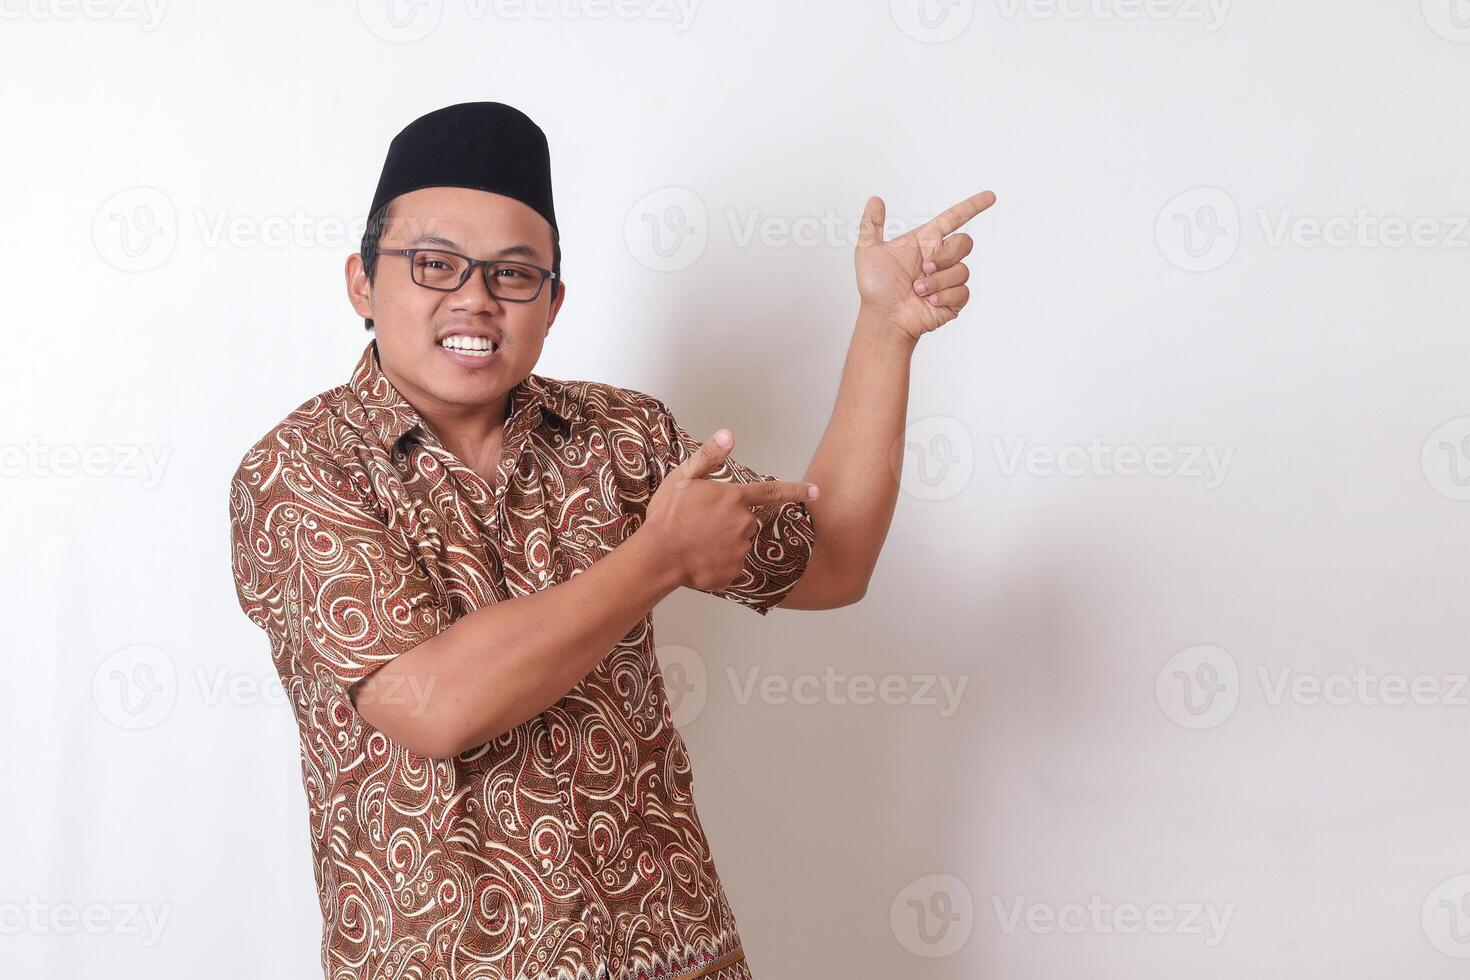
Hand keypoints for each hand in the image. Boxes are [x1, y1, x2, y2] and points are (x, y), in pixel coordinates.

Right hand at [640, 429, 819, 591]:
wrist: (657, 556)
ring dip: (724, 541)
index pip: (773, 492)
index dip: (796, 491)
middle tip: (700, 524)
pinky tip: (700, 557)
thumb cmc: (667, 516)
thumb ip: (709, 456)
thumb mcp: (683, 478)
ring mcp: (740, 549)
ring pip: (739, 542)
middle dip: (730, 521)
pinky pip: (732, 563)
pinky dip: (719, 561)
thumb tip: (729, 433)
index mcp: (734, 498)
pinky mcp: (734, 571)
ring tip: (697, 541)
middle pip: (747, 520)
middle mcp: (743, 523)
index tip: (816, 491)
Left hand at [855, 189, 996, 341]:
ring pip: (962, 270)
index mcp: (926, 242)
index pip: (954, 218)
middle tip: (924, 268)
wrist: (883, 317)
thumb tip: (875, 200)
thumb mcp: (868, 251)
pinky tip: (929, 301)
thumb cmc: (876, 287)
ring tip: (918, 290)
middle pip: (965, 242)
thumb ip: (871, 224)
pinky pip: (962, 291)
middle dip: (946, 255)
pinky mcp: (954, 300)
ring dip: (938, 281)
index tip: (990, 197)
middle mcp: (940, 258)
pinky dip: (944, 296)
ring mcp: (948, 279)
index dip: (973, 206)